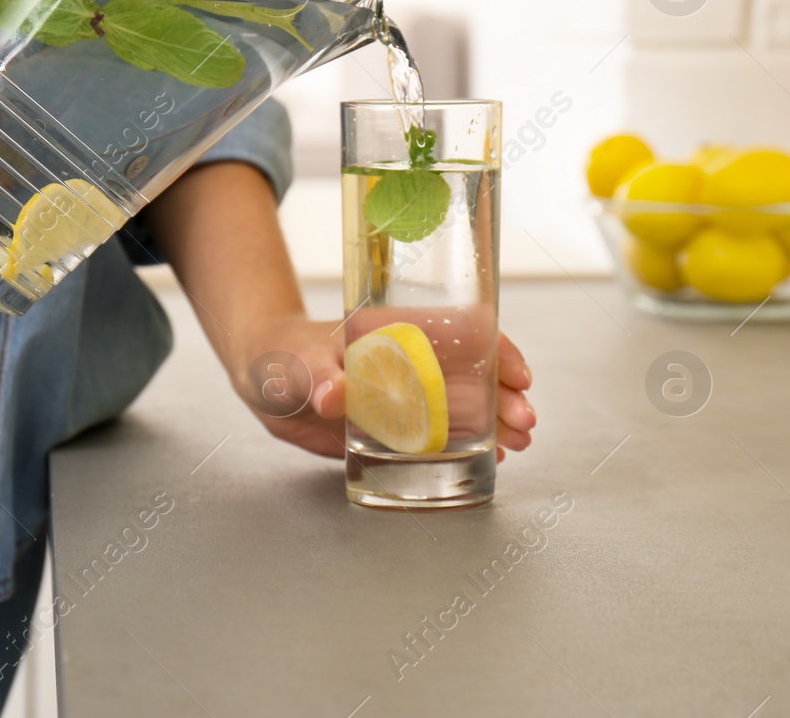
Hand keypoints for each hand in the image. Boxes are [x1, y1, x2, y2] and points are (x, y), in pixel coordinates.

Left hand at [232, 314, 536, 460]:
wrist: (265, 382)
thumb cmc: (284, 355)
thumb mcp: (300, 362)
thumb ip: (318, 378)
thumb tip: (333, 395)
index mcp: (401, 333)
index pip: (464, 333)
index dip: (497, 351)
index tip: (519, 377)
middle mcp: (413, 362)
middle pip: (475, 373)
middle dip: (506, 396)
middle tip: (525, 423)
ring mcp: (408, 395)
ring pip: (466, 406)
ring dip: (497, 422)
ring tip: (520, 444)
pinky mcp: (397, 427)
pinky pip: (441, 435)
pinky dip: (471, 444)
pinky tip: (494, 457)